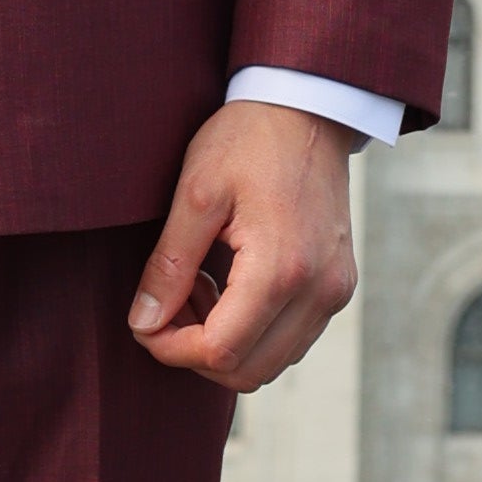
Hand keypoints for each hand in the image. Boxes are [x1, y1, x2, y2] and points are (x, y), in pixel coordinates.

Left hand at [128, 99, 359, 392]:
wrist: (307, 109)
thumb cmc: (248, 140)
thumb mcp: (195, 195)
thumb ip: (168, 266)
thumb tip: (143, 323)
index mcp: (281, 269)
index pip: (220, 351)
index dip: (171, 349)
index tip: (144, 322)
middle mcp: (319, 291)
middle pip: (248, 372)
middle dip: (196, 352)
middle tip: (171, 301)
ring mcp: (335, 291)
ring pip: (271, 363)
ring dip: (225, 345)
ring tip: (200, 287)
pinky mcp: (338, 286)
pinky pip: (291, 340)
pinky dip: (253, 333)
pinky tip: (229, 286)